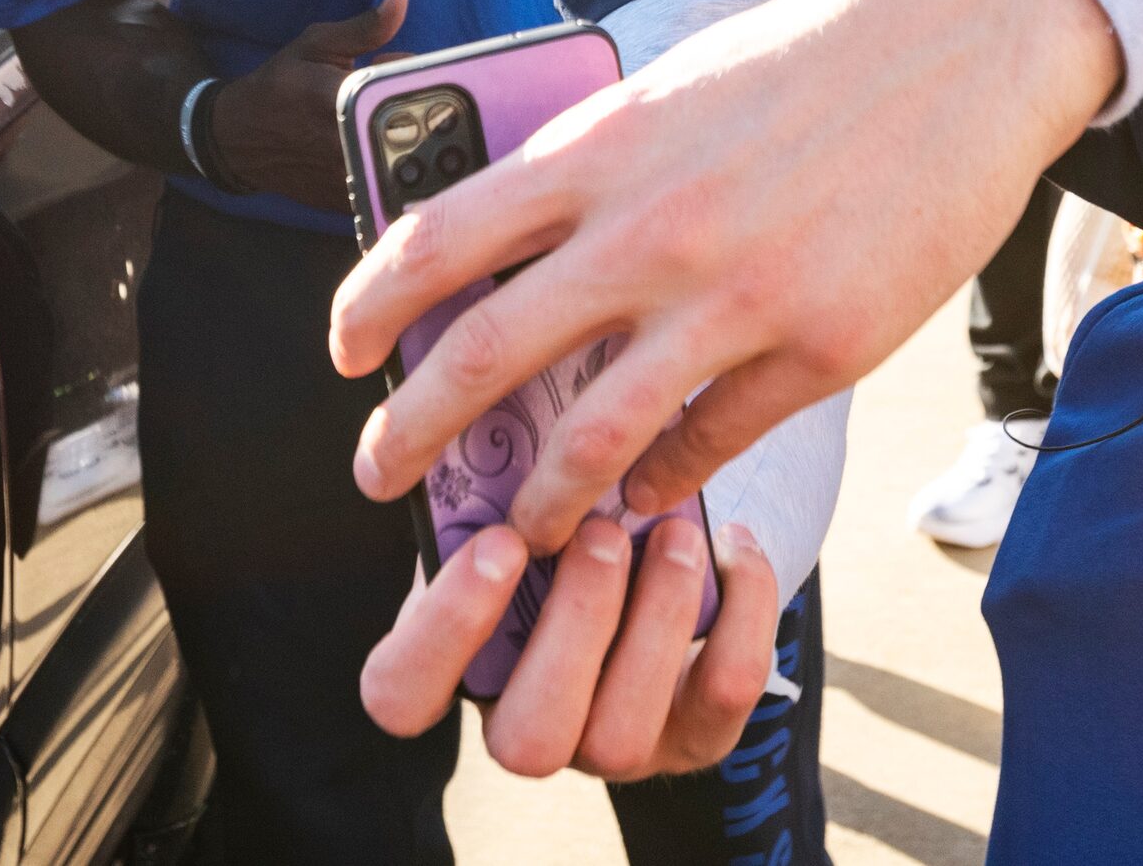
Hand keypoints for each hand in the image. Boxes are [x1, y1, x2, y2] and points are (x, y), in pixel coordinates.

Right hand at [211, 0, 408, 211]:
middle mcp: (345, 143)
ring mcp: (346, 179)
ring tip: (392, 125)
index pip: (407, 89)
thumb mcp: (315, 45)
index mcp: (341, 99)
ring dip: (413, 144)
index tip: (402, 71)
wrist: (239, 139)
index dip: (417, 79)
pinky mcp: (346, 202)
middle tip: (399, 100)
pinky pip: (390, 187)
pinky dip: (395, 168)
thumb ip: (365, 27)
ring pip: (408, 164)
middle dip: (421, 112)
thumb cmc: (279, 86)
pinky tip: (380, 150)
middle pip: (417, 131)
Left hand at [332, 0, 1118, 547]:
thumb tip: (497, 252)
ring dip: (541, 499)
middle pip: (488, 356)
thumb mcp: (657, 97)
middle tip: (379, 473)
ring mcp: (735, 299)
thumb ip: (579, 175)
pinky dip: (663, 480)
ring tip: (519, 530)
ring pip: (597, 437)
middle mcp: (647, 231)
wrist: (950, 47)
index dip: (370, 306)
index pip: (437, 239)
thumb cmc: (793, 66)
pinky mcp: (818, 348)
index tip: (344, 353)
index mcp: (595, 152)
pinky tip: (643, 494)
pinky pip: (711, 443)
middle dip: (413, 433)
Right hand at [362, 516, 781, 779]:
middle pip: (529, 737)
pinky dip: (740, 613)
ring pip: (623, 736)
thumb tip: (484, 391)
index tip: (498, 540)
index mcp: (451, 671)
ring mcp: (608, 750)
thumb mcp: (498, 505)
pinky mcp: (693, 740)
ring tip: (676, 532)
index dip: (444, 629)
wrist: (637, 564)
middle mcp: (525, 730)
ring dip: (656, 622)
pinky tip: (730, 543)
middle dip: (573, 626)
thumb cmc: (548, 522)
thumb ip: (480, 488)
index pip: (403, 693)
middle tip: (602, 532)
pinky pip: (723, 696)